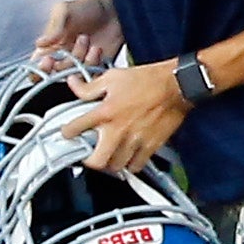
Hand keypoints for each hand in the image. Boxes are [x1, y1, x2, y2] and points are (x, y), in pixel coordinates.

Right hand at [37, 0, 120, 68]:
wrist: (114, 9)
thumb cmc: (87, 7)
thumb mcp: (64, 11)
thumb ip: (53, 28)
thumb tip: (39, 44)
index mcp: (50, 47)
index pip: (36, 67)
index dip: (39, 70)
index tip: (48, 60)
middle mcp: (63, 58)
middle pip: (56, 75)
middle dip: (64, 65)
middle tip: (72, 49)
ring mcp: (80, 64)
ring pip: (75, 76)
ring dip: (80, 62)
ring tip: (88, 41)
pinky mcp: (98, 67)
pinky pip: (93, 76)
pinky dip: (94, 65)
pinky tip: (97, 49)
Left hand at [69, 61, 188, 174]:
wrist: (177, 85)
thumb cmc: (148, 80)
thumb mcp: (113, 77)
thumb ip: (90, 86)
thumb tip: (74, 85)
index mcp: (105, 112)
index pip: (75, 128)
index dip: (66, 132)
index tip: (67, 134)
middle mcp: (118, 130)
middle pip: (96, 161)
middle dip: (90, 161)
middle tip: (90, 155)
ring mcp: (135, 140)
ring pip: (117, 166)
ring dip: (111, 163)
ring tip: (110, 157)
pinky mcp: (151, 145)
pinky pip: (138, 165)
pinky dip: (132, 165)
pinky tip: (129, 158)